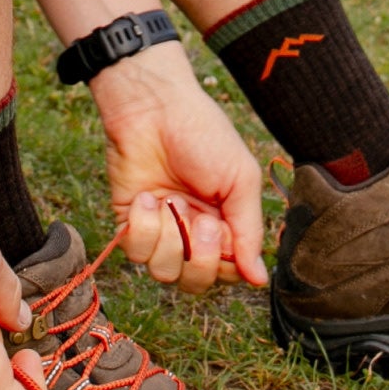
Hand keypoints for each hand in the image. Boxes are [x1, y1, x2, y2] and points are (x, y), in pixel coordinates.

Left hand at [92, 48, 267, 294]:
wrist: (154, 108)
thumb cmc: (203, 134)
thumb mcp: (240, 179)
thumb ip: (248, 232)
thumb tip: (259, 279)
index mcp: (224, 224)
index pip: (227, 272)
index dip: (224, 263)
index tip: (220, 229)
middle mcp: (191, 233)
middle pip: (196, 281)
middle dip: (198, 256)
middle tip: (198, 218)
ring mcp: (159, 229)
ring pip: (164, 273)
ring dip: (169, 238)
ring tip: (171, 200)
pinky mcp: (129, 222)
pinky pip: (136, 253)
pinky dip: (143, 227)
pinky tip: (147, 197)